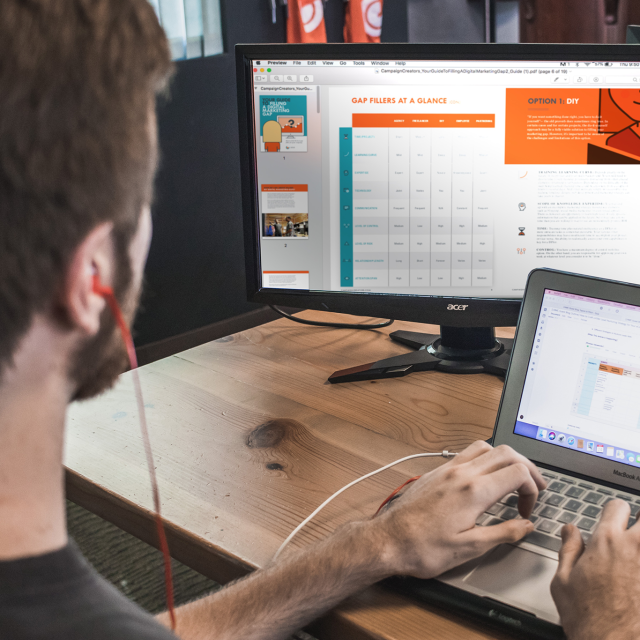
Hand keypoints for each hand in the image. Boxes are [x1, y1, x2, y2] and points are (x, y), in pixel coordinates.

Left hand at [373, 441, 545, 578]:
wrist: (388, 540)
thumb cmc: (423, 548)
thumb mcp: (469, 548)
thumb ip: (503, 533)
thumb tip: (526, 526)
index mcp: (473, 491)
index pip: (517, 472)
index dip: (532, 489)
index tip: (527, 510)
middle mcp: (460, 473)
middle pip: (505, 452)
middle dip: (527, 468)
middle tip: (535, 487)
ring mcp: (446, 469)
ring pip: (485, 446)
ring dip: (505, 459)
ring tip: (513, 478)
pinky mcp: (436, 471)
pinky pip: (466, 453)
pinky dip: (484, 458)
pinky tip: (485, 477)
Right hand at [551, 500, 639, 639]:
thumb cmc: (590, 621)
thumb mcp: (563, 582)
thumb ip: (568, 550)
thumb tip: (570, 531)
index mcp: (607, 541)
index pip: (617, 506)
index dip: (614, 513)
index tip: (613, 522)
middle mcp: (636, 547)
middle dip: (639, 523)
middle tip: (633, 537)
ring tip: (636, 557)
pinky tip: (639, 581)